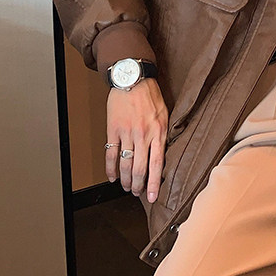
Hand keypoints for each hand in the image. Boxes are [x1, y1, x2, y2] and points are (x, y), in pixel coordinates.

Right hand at [105, 77, 168, 203]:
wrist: (133, 78)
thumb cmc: (150, 95)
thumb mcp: (165, 114)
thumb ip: (163, 134)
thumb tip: (163, 153)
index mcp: (159, 132)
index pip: (157, 164)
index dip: (154, 183)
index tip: (153, 197)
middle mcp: (143, 134)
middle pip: (139, 168)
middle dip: (138, 184)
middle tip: (137, 192)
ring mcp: (127, 133)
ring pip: (125, 164)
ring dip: (125, 179)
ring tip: (126, 186)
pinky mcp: (113, 129)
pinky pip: (110, 153)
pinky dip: (110, 168)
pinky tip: (111, 176)